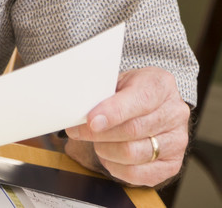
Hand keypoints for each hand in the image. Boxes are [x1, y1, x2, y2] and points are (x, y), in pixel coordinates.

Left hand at [64, 67, 189, 186]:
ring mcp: (177, 141)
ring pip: (133, 153)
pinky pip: (138, 174)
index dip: (113, 112)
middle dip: (99, 134)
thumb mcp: (114, 81)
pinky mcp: (171, 165)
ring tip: (96, 142)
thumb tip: (77, 111)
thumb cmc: (125, 92)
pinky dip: (115, 167)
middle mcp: (175, 113)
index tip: (91, 121)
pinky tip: (108, 156)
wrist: (146, 106)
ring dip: (105, 150)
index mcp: (161, 85)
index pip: (140, 100)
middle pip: (134, 130)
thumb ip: (100, 94)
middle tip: (77, 131)